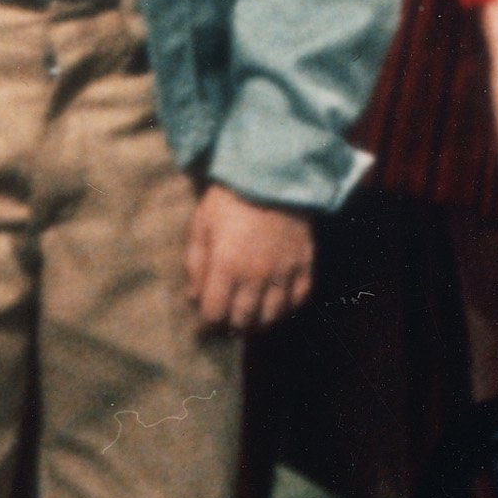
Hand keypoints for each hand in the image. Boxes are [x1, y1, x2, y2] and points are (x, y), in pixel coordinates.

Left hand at [182, 184, 316, 335]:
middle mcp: (256, 275)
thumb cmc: (230, 198)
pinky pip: (299, 298)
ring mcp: (284, 270)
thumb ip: (195, 264)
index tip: (205, 319)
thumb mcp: (201, 225)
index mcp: (226, 265)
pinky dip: (288, 307)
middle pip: (242, 320)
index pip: (214, 313)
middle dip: (230, 324)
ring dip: (259, 321)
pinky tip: (277, 305)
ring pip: (272, 315)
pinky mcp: (304, 263)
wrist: (274, 174)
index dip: (207, 321)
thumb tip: (193, 297)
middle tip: (227, 319)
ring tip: (252, 317)